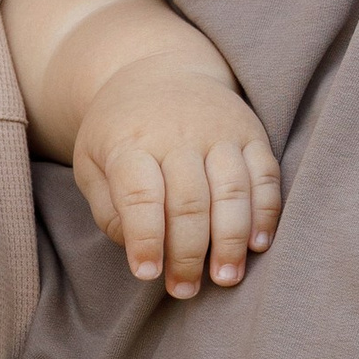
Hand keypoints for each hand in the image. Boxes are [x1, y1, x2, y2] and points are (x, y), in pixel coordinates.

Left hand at [70, 59, 281, 297]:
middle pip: (190, 201)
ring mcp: (219, 131)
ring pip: (233, 190)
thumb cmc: (119, 131)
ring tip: (226, 277)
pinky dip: (265, 213)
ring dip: (231, 240)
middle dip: (189, 253)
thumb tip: (139, 250)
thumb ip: (109, 209)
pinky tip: (257, 245)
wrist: (157, 68)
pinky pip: (266, 176)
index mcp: (131, 142)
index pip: (142, 195)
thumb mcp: (92, 163)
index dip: (146, 239)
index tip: (147, 275)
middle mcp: (178, 135)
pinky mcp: (251, 132)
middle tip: (186, 289)